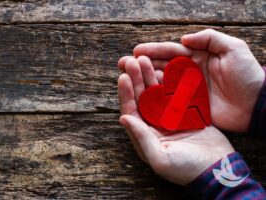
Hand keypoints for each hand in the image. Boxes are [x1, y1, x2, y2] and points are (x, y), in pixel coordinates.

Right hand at [118, 29, 264, 131]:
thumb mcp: (233, 48)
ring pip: (161, 84)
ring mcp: (186, 91)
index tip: (136, 51)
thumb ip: (209, 39)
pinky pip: (168, 102)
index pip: (170, 52)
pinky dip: (155, 99)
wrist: (256, 105)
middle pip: (160, 67)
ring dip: (144, 81)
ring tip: (127, 79)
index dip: (153, 51)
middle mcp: (187, 74)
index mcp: (196, 58)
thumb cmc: (248, 75)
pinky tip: (142, 97)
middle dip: (141, 66)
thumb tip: (183, 39)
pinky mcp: (188, 107)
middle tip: (123, 64)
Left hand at [118, 57, 233, 184]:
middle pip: (142, 98)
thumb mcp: (160, 158)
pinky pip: (173, 94)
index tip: (123, 77)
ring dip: (150, 77)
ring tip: (145, 59)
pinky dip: (168, 81)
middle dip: (136, 79)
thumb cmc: (187, 168)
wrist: (217, 169)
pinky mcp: (183, 112)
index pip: (131, 111)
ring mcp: (169, 117)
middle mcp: (154, 125)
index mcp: (145, 135)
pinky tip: (164, 68)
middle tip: (132, 61)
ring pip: (156, 93)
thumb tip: (123, 117)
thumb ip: (141, 138)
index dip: (126, 94)